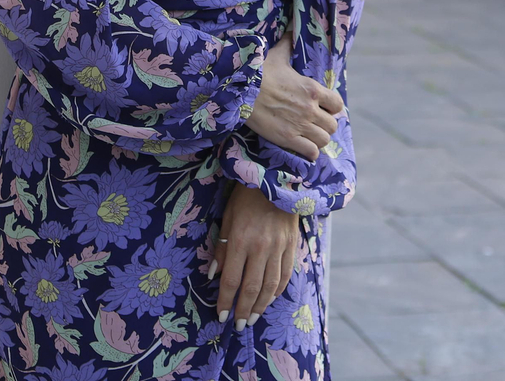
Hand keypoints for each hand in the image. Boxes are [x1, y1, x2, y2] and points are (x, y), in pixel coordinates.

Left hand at [209, 183, 299, 329]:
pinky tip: (269, 300)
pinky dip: (277, 291)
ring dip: (260, 306)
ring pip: (270, 286)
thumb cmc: (246, 197)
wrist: (277, 179)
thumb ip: (221, 248)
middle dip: (243, 310)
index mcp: (241, 240)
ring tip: (252, 318)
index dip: (225, 301)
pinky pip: (285, 275)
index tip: (221, 315)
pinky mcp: (291, 246)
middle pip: (251, 288)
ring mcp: (279, 248)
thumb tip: (213, 276)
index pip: (231, 280)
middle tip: (238, 325)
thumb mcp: (227, 218)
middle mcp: (261, 247)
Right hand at [245, 31, 344, 160]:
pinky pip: (311, 152)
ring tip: (309, 136)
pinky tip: (303, 147)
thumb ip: (288, 44)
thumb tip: (291, 29)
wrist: (241, 90)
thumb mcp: (278, 54)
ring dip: (318, 139)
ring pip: (324, 140)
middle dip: (325, 125)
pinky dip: (310, 152)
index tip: (323, 108)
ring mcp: (300, 125)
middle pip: (332, 125)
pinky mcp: (288, 139)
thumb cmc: (260, 71)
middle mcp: (311, 109)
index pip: (338, 104)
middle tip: (314, 123)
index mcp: (313, 89)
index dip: (332, 108)